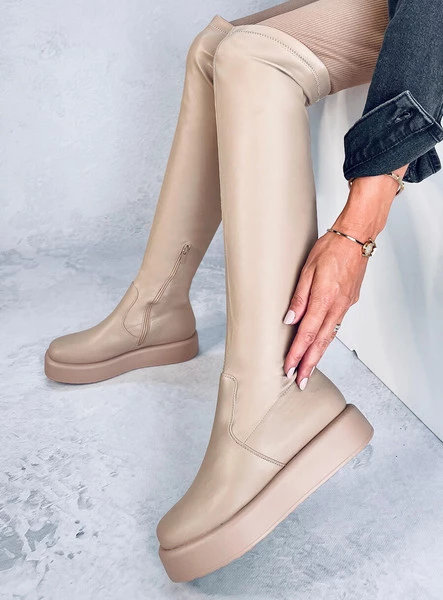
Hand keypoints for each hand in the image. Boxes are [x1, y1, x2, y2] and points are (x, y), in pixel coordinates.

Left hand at [283, 231, 367, 388]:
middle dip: (309, 363)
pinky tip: (320, 345)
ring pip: (330, 336)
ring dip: (318, 355)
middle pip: (320, 342)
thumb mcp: (308, 269)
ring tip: (308, 369)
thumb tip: (289, 320)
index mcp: (324, 298)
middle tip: (300, 381)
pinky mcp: (350, 302)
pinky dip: (326, 339)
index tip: (289, 368)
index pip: (307, 333)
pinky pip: (336, 326)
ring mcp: (346, 305)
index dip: (297, 353)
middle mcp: (337, 306)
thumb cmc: (331, 248)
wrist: (357, 237)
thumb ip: (298, 297)